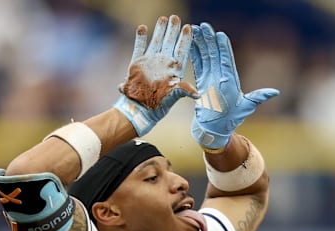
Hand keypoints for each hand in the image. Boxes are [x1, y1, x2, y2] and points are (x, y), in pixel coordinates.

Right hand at [113, 15, 197, 136]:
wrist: (139, 110)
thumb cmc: (157, 105)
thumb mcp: (173, 96)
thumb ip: (183, 90)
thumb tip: (197, 93)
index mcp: (173, 70)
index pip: (182, 50)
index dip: (186, 39)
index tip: (190, 27)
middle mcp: (163, 64)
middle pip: (170, 43)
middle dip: (174, 30)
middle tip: (176, 17)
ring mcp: (150, 63)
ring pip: (156, 42)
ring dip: (160, 30)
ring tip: (164, 18)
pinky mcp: (137, 65)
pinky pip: (139, 47)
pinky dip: (141, 38)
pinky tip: (143, 27)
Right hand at [190, 23, 278, 150]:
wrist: (215, 130)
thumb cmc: (231, 121)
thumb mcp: (245, 108)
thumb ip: (257, 98)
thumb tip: (275, 92)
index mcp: (230, 80)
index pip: (226, 60)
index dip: (222, 47)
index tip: (218, 34)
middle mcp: (220, 76)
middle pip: (214, 54)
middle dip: (209, 40)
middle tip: (203, 26)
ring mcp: (210, 78)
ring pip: (205, 57)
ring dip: (199, 44)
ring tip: (193, 30)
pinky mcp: (202, 82)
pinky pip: (197, 65)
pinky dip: (193, 55)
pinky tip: (190, 44)